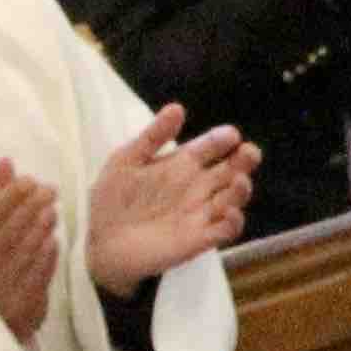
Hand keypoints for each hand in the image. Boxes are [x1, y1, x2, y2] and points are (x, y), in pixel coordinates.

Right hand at [0, 157, 60, 345]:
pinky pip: (32, 278)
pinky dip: (42, 260)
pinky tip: (53, 244)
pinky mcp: (21, 300)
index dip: (8, 197)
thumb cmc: (1, 264)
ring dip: (36, 231)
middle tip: (50, 190)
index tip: (29, 180)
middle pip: (5, 233)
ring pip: (18, 254)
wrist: (2, 318)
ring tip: (52, 212)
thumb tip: (5, 161)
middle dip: (26, 209)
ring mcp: (4, 282)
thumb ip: (0, 198)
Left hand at [84, 104, 258, 294]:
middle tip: (248, 153)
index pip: (211, 147)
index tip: (230, 135)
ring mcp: (201, 212)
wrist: (102, 244)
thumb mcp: (125, 161)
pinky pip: (227, 230)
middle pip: (232, 169)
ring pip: (235, 197)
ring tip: (238, 181)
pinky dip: (234, 221)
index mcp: (181, 165)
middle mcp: (198, 186)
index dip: (222, 139)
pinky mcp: (201, 238)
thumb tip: (178, 107)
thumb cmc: (112, 201)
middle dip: (245, 159)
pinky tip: (228, 213)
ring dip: (242, 189)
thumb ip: (152, 137)